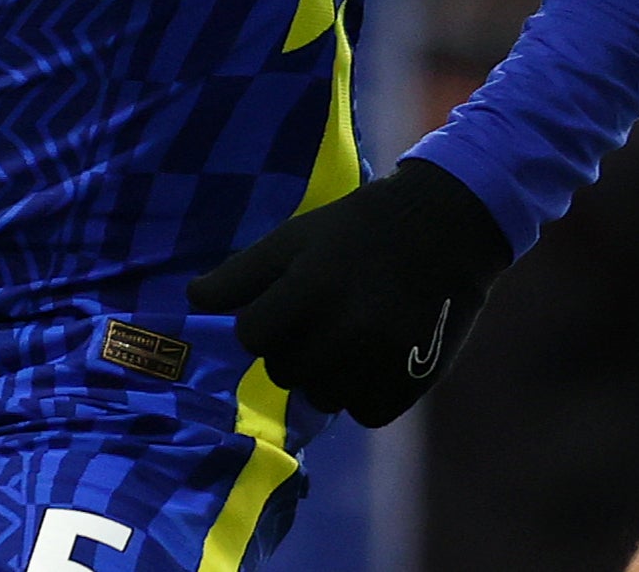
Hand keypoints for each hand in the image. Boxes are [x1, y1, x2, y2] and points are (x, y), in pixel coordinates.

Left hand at [184, 158, 512, 425]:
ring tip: (352, 334)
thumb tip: (192, 299)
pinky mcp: (411, 381)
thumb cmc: (359, 228)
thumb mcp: (298, 236)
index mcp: (310, 285)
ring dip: (329, 374)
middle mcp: (344, 326)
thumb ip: (243, 273)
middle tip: (323, 315)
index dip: (261, 322)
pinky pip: (364, 413)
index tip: (283, 306)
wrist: (446, 225)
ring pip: (323, 397)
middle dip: (294, 347)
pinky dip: (366, 393)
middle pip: (284, 371)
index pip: (250, 336)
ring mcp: (381, 358)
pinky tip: (377, 356)